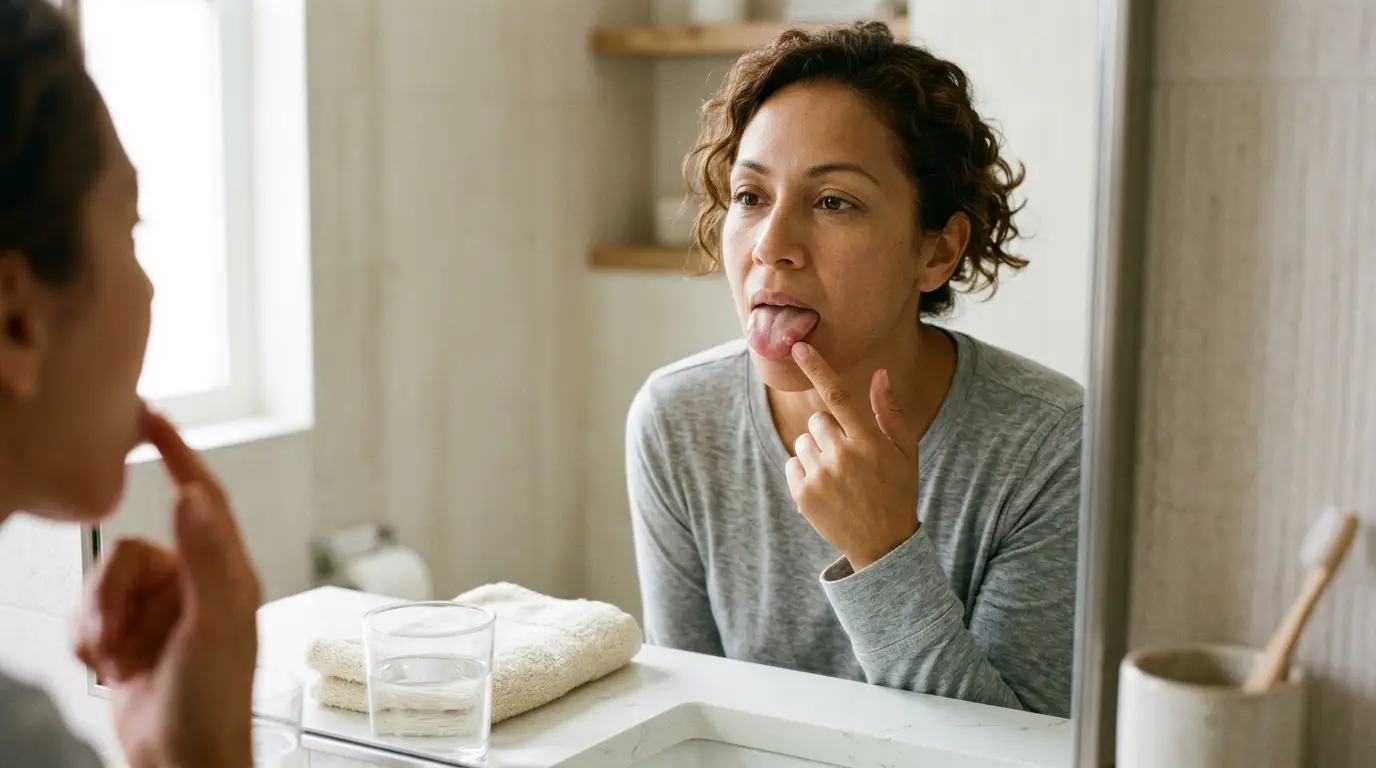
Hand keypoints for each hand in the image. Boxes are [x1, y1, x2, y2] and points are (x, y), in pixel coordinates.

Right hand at [74, 409, 261, 767]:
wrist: (182, 760)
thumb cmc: (213, 700)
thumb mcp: (216, 624)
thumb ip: (208, 557)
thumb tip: (196, 497)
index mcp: (227, 572)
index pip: (203, 496)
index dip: (178, 453)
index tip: (150, 416)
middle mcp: (196, 584)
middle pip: (132, 549)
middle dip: (114, 596)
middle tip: (120, 640)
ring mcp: (161, 610)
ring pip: (105, 581)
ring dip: (101, 623)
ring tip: (119, 661)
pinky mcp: (131, 633)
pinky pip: (89, 613)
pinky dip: (89, 640)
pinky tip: (109, 669)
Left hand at [784, 343, 919, 570]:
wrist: (883, 545)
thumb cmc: (896, 491)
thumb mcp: (903, 451)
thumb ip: (888, 411)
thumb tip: (880, 373)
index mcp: (869, 442)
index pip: (838, 397)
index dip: (818, 369)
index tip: (798, 347)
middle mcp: (842, 457)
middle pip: (817, 420)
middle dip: (829, 431)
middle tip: (849, 457)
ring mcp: (820, 478)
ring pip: (803, 442)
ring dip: (816, 453)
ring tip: (839, 477)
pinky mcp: (802, 495)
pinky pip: (791, 465)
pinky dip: (804, 473)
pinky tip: (826, 490)